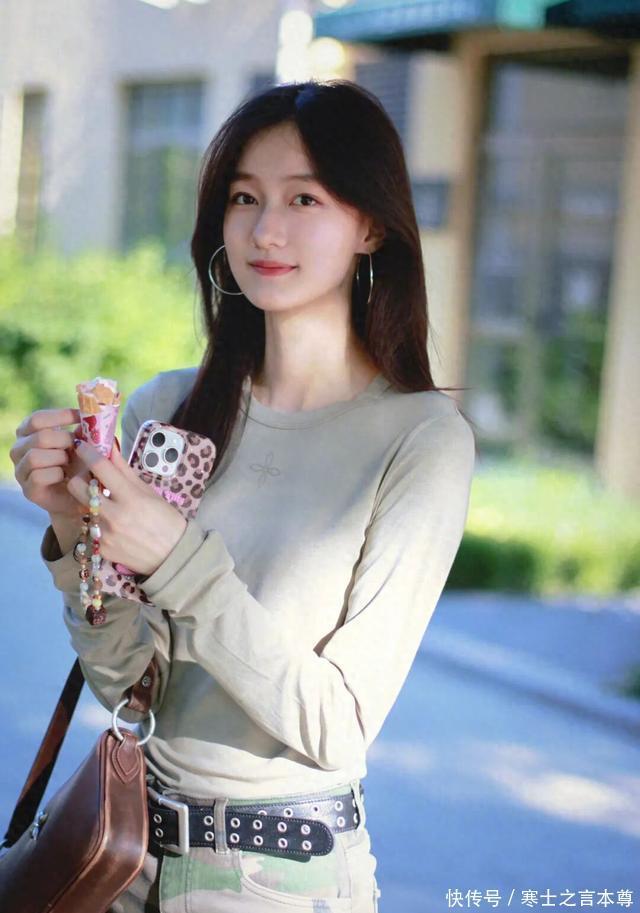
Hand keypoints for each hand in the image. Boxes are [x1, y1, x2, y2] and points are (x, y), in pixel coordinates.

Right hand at [10, 407, 87, 518]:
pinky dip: (57, 475)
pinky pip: (38, 476)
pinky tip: (65, 477)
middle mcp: (19, 449)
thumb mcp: (84, 444)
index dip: (60, 416)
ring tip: (69, 463)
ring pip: (35, 456)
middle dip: (64, 440)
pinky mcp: (28, 489)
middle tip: (77, 446)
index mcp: (29, 433)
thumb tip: (92, 417)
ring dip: (59, 458)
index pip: (37, 419)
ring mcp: (21, 470)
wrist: (82, 495)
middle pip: (39, 437)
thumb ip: (85, 431)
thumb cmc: (80, 465)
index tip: (81, 417)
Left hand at [67, 440, 187, 577]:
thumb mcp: (148, 491)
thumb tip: (109, 447)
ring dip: (89, 501)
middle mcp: (114, 516)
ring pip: (81, 506)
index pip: (100, 467)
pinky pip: (89, 526)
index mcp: (130, 498)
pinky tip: (112, 524)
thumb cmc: (165, 520)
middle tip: (92, 479)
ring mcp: (104, 534)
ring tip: (105, 503)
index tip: (82, 445)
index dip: (87, 452)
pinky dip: (97, 520)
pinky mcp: (100, 548)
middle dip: (81, 478)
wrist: (172, 556)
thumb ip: (124, 470)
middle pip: (76, 487)